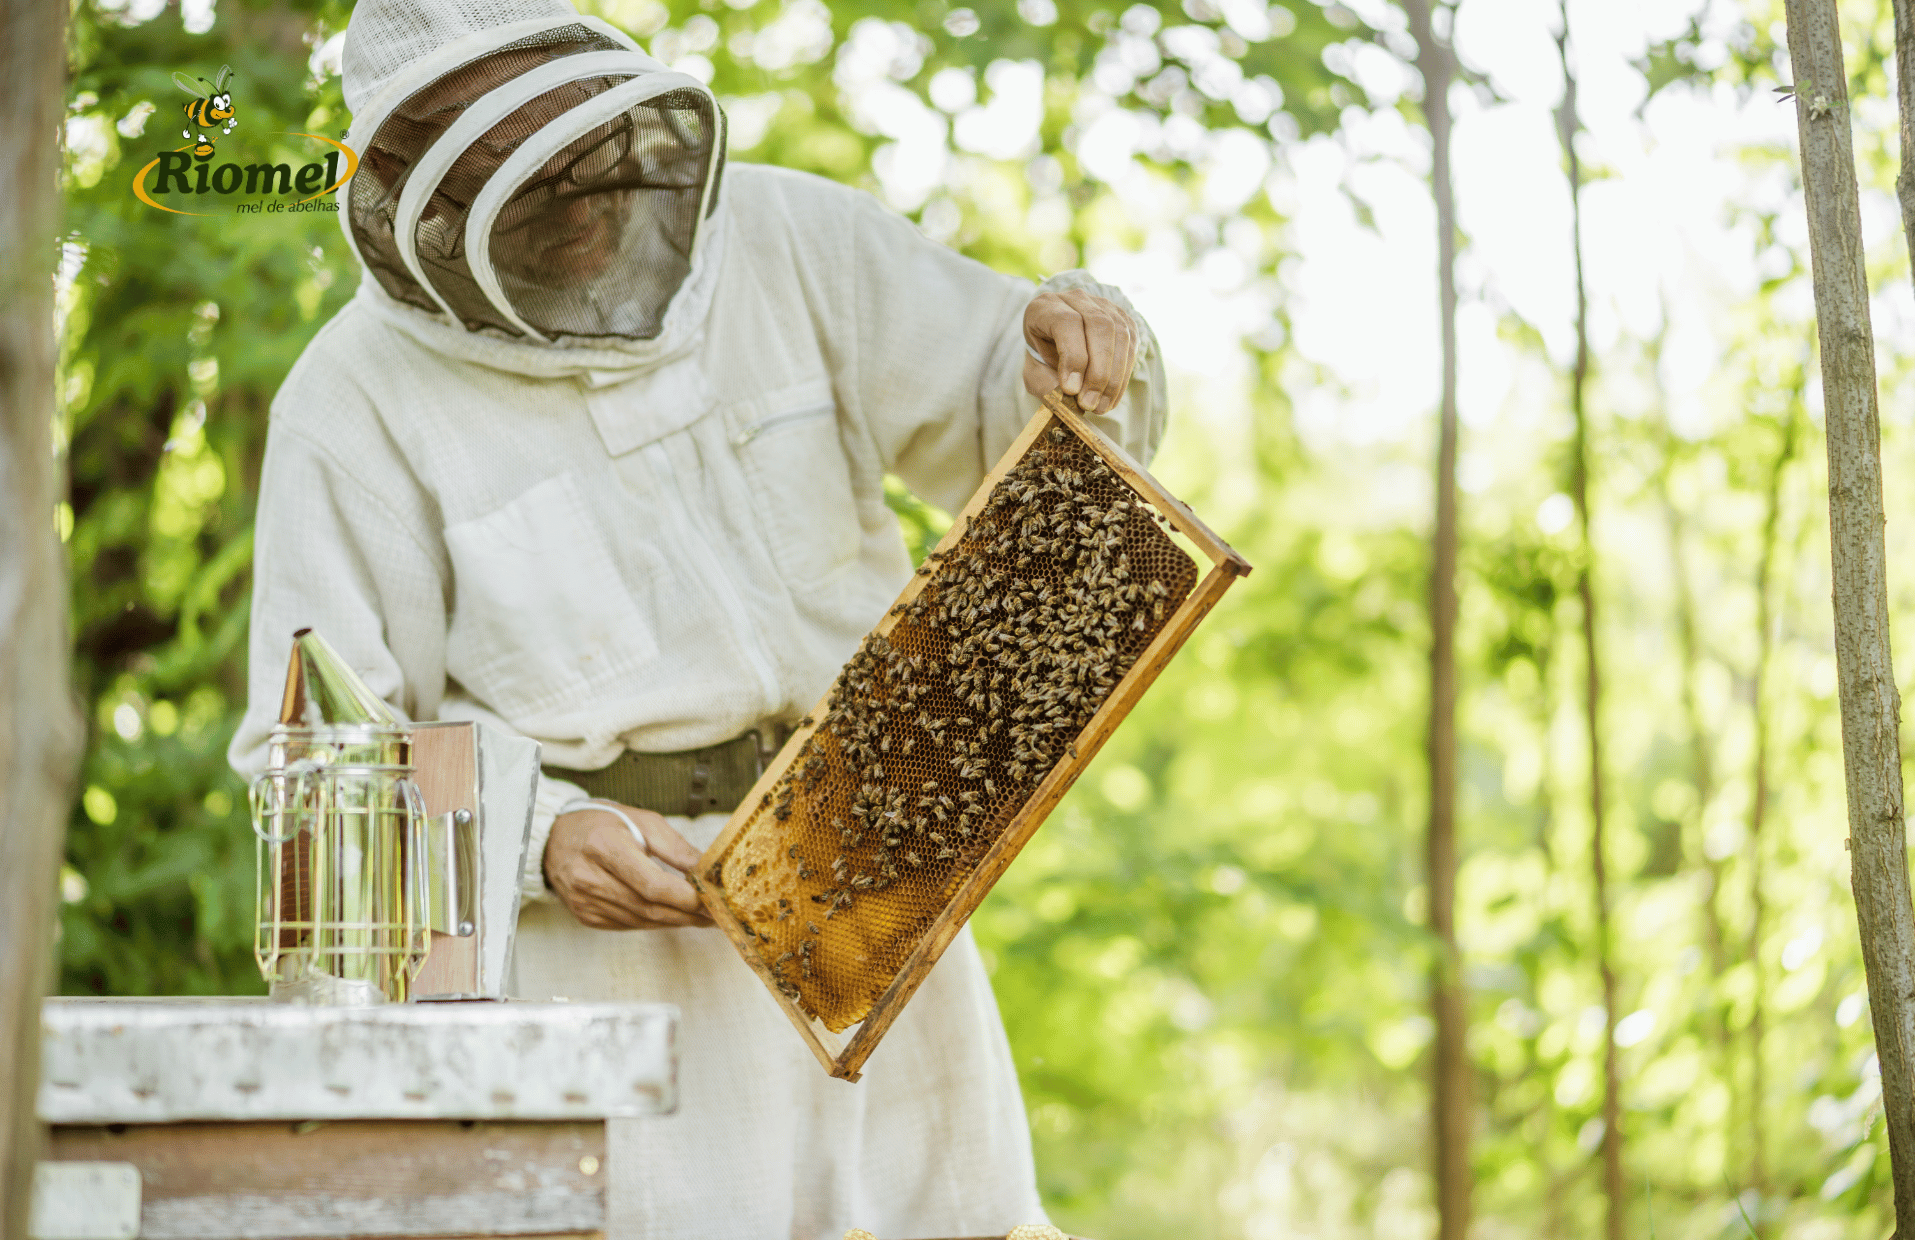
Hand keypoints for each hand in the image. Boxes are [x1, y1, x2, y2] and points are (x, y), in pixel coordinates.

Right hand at [543, 802, 713, 929]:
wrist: (555, 839)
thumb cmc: (602, 824)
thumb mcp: (642, 821)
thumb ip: (675, 847)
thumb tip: (707, 869)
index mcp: (603, 846)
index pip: (651, 884)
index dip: (685, 897)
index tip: (712, 899)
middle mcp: (589, 878)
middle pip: (649, 906)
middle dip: (688, 913)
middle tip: (717, 913)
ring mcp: (585, 901)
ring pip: (642, 920)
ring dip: (676, 921)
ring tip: (702, 916)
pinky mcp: (586, 916)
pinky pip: (630, 925)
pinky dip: (656, 922)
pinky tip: (674, 915)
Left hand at [1022, 289, 1138, 413]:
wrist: (1056, 347)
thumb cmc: (1042, 360)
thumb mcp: (1033, 372)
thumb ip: (1045, 383)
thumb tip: (1072, 394)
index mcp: (1046, 306)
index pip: (1066, 322)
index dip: (1073, 357)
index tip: (1071, 389)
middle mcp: (1076, 298)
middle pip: (1099, 326)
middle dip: (1097, 371)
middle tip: (1089, 403)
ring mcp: (1103, 306)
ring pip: (1119, 334)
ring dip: (1113, 376)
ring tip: (1101, 406)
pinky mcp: (1123, 319)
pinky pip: (1130, 345)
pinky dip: (1122, 376)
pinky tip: (1111, 397)